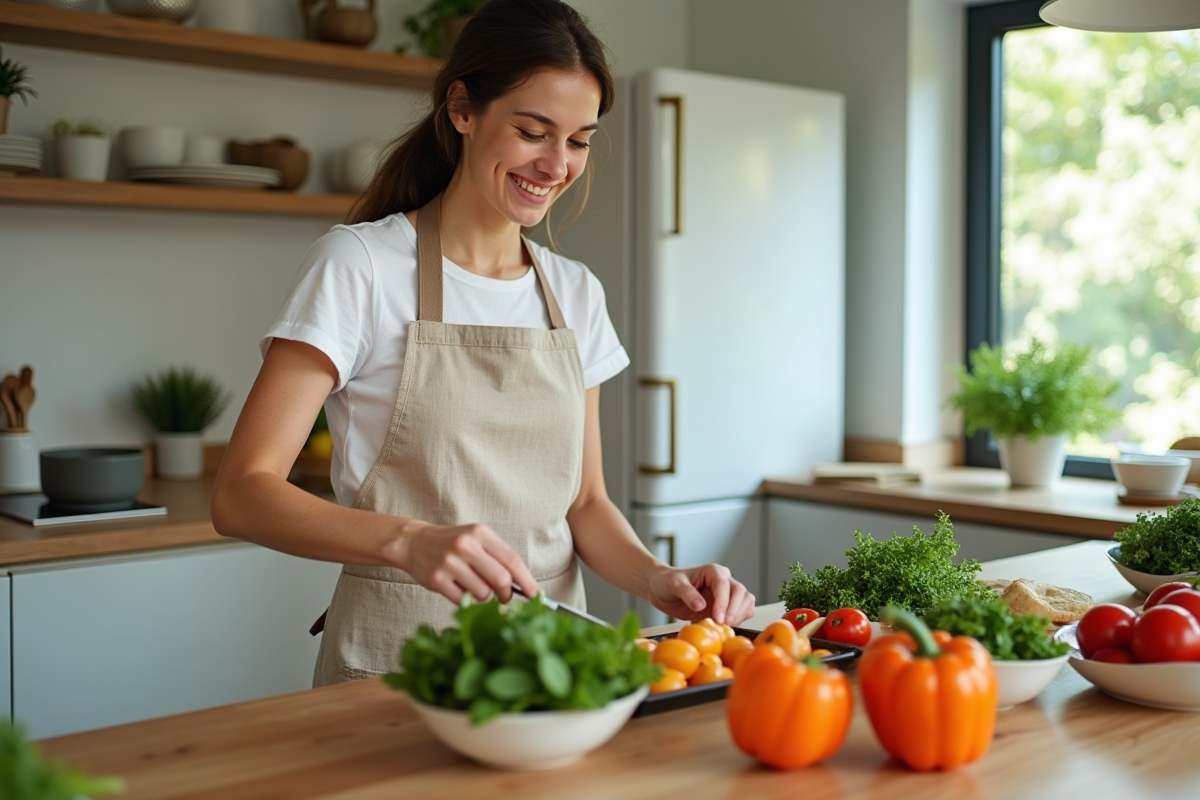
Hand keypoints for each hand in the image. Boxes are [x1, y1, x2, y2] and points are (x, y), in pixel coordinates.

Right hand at [383, 521, 539, 604]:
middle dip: (507, 594)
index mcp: (480, 533)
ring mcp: (450, 562)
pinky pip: (463, 600)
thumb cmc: (452, 543)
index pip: (512, 560)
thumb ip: (498, 557)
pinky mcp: (437, 579)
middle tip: (505, 598)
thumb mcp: (476, 539)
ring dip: (485, 598)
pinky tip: (460, 589)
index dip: (527, 581)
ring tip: (476, 588)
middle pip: (501, 579)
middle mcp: (466, 545)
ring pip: (483, 593)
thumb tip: (523, 585)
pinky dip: (467, 601)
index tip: (535, 595)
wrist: (414, 542)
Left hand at [647, 563, 755, 625]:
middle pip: (741, 593)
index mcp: (713, 571)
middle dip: (734, 610)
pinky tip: (724, 627)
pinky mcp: (727, 606)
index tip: (718, 618)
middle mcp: (724, 580)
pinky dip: (739, 621)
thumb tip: (701, 605)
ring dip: (738, 616)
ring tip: (723, 627)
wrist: (663, 590)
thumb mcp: (674, 585)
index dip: (723, 602)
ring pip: (746, 602)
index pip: (724, 585)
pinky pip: (743, 612)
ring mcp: (728, 594)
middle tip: (722, 625)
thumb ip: (687, 593)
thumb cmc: (667, 582)